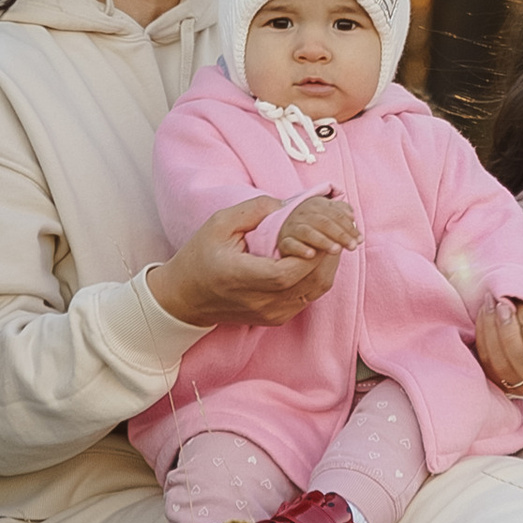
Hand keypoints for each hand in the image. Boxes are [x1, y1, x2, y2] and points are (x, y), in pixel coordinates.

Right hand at [148, 197, 345, 331]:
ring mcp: (271, 314)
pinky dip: (318, 274)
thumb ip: (253, 210)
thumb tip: (287, 204)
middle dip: (329, 253)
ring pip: (315, 291)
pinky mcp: (277, 318)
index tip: (320, 232)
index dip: (310, 254)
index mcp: (240, 278)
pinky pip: (308, 297)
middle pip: (309, 282)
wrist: (185, 299)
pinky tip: (320, 255)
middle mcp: (259, 302)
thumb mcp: (218, 224)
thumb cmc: (199, 258)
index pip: (286, 273)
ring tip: (333, 238)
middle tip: (337, 228)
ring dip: (329, 264)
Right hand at [272, 193, 359, 263]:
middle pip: (324, 222)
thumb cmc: (315, 225)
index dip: (349, 227)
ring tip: (337, 250)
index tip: (360, 240)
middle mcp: (303, 213)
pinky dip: (301, 249)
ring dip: (324, 241)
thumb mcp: (327, 215)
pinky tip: (312, 255)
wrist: (288, 231)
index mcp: (316, 204)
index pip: (336, 214)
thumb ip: (341, 214)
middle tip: (353, 247)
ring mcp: (292, 227)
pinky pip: (291, 244)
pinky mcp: (283, 241)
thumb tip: (353, 217)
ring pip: (308, 232)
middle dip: (341, 235)